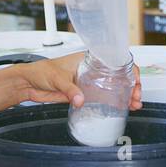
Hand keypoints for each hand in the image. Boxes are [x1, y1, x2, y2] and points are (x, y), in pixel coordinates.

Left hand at [17, 53, 143, 109]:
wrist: (28, 84)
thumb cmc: (41, 72)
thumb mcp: (57, 78)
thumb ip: (70, 90)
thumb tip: (81, 100)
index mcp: (88, 59)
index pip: (115, 61)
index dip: (129, 70)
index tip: (135, 81)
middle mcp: (91, 69)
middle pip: (118, 75)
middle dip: (132, 85)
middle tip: (136, 97)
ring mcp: (89, 82)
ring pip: (114, 87)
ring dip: (126, 95)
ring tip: (134, 105)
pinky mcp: (84, 94)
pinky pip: (103, 97)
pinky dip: (114, 102)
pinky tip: (122, 107)